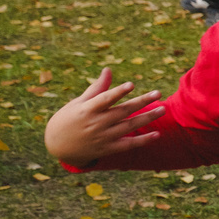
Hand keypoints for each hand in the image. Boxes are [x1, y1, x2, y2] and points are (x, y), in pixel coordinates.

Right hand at [44, 68, 165, 165]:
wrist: (56, 146)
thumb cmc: (68, 119)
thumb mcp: (78, 103)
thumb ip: (97, 88)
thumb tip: (108, 69)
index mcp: (87, 110)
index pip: (105, 99)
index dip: (118, 92)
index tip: (131, 84)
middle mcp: (96, 123)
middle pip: (123, 111)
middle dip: (141, 101)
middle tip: (158, 93)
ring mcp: (102, 137)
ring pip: (129, 126)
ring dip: (147, 118)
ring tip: (163, 109)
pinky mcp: (107, 148)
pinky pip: (128, 145)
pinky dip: (142, 140)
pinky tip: (157, 134)